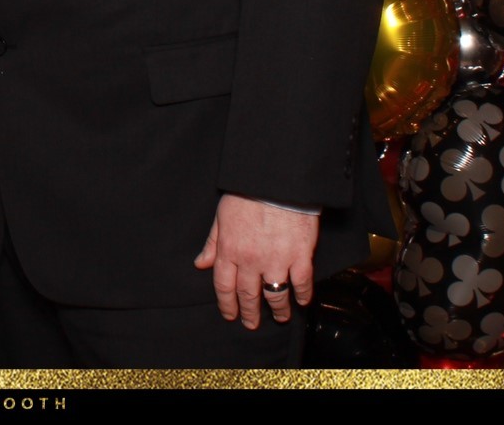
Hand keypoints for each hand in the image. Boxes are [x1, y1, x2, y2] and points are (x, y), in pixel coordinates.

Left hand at [193, 194, 317, 329]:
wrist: (277, 180)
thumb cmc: (247, 193)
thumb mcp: (222, 215)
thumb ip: (212, 242)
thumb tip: (201, 263)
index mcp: (229, 249)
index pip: (223, 286)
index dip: (226, 304)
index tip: (230, 314)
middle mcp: (250, 260)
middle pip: (247, 295)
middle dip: (249, 313)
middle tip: (251, 323)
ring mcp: (276, 260)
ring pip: (274, 295)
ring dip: (277, 310)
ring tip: (280, 317)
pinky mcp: (300, 255)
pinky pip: (301, 283)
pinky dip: (302, 295)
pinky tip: (302, 301)